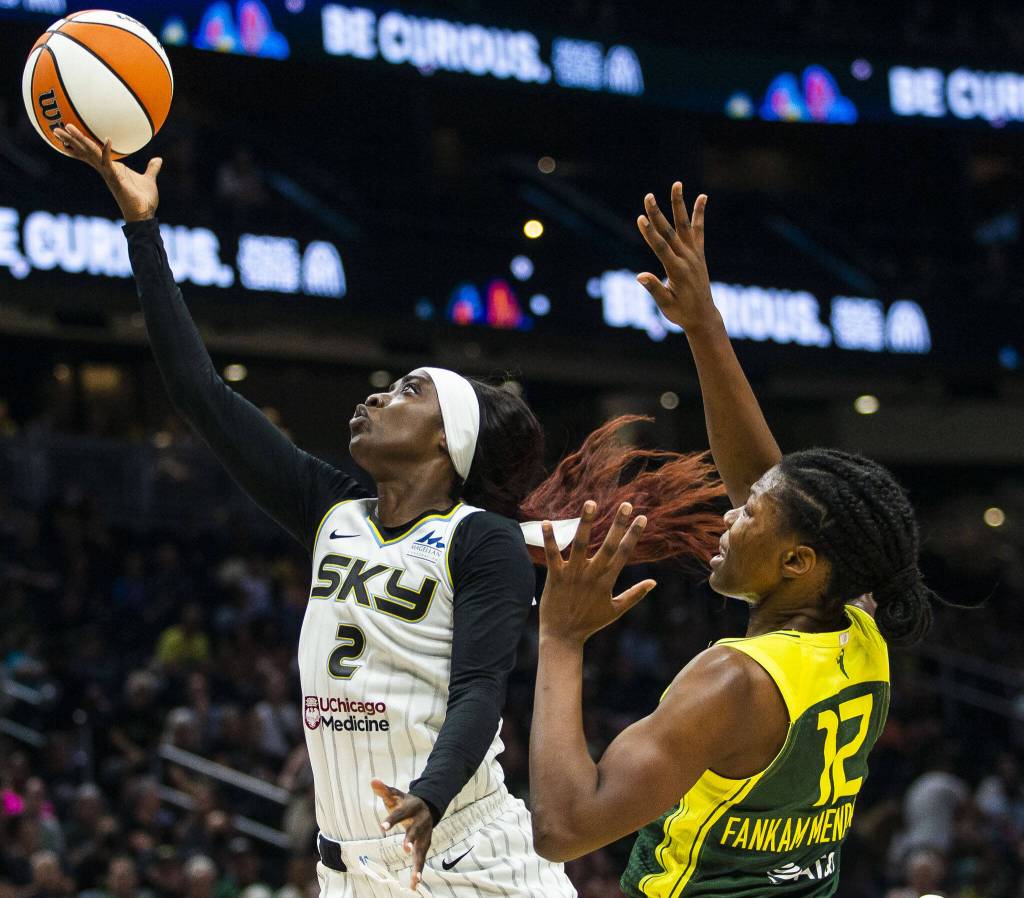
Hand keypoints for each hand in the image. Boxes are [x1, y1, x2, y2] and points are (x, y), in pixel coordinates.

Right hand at [54, 123, 161, 222]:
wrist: (145, 215)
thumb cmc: (144, 199)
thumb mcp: (149, 179)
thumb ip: (152, 169)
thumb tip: (158, 159)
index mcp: (111, 168)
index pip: (91, 153)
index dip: (79, 144)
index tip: (67, 134)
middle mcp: (106, 170)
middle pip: (85, 152)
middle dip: (71, 140)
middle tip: (55, 128)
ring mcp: (109, 174)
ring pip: (91, 154)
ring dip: (80, 141)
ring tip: (68, 128)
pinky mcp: (116, 179)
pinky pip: (109, 163)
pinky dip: (107, 151)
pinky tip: (107, 139)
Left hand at [371, 779, 431, 890]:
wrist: (428, 805)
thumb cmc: (406, 802)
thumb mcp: (395, 795)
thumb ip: (384, 790)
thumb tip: (372, 781)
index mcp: (412, 806)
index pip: (400, 813)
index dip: (391, 820)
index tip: (382, 828)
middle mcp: (421, 821)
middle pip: (415, 831)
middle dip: (411, 840)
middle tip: (404, 849)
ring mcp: (425, 834)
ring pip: (422, 849)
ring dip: (418, 864)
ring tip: (414, 879)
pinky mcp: (426, 844)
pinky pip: (422, 859)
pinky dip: (419, 871)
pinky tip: (414, 885)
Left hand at [539, 500, 655, 643]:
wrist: (563, 637)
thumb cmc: (589, 623)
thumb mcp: (615, 610)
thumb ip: (634, 594)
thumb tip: (653, 582)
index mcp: (607, 581)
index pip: (623, 553)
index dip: (633, 535)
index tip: (642, 517)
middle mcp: (592, 575)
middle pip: (607, 546)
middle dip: (618, 524)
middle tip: (627, 504)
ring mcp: (573, 575)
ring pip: (580, 545)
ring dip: (585, 523)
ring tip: (591, 502)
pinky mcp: (555, 577)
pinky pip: (552, 555)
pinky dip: (550, 539)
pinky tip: (547, 522)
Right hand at [636, 183, 716, 332]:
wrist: (703, 317)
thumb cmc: (681, 313)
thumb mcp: (666, 305)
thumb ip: (655, 288)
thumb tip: (640, 276)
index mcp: (677, 271)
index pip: (661, 248)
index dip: (649, 233)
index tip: (640, 218)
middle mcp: (687, 259)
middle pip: (670, 232)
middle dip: (657, 214)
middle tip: (648, 197)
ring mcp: (694, 254)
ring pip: (685, 225)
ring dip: (679, 204)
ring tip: (676, 184)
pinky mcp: (699, 254)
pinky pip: (699, 230)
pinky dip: (699, 214)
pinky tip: (702, 197)